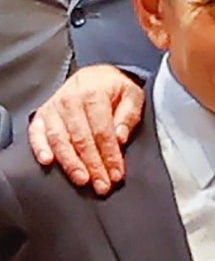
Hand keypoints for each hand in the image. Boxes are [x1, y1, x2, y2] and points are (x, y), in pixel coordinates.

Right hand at [27, 65, 145, 195]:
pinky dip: (40, 147)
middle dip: (93, 165)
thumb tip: (120, 138)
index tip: (116, 174)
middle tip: (102, 185)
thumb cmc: (114, 88)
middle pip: (81, 139)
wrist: (94, 75)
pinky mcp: (42, 115)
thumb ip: (129, 116)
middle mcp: (70, 100)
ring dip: (71, 163)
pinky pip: (37, 133)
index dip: (110, 155)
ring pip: (60, 140)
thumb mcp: (132, 95)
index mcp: (94, 94)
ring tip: (82, 180)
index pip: (102, 131)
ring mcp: (54, 108)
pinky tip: (47, 161)